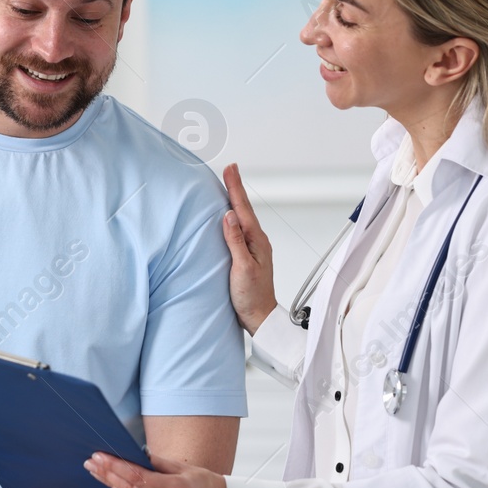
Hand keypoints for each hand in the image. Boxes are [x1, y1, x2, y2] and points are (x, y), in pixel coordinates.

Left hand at [84, 451, 227, 487]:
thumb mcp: (184, 467)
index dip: (115, 467)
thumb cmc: (202, 485)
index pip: (137, 478)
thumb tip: (130, 454)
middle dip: (107, 475)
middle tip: (92, 462)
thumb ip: (157, 462)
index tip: (99, 456)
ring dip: (112, 487)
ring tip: (99, 472)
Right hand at [222, 163, 277, 334]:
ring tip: (228, 187)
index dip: (235, 188)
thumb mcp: (242, 268)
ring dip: (234, 201)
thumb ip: (235, 241)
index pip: (243, 209)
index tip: (231, 169)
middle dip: (235, 188)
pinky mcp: (246, 255)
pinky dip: (233, 218)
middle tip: (230, 169)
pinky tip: (228, 217)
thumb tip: (229, 216)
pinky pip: (239, 230)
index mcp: (256, 241)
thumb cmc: (251, 297)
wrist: (259, 317)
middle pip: (244, 209)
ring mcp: (252, 248)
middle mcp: (257, 241)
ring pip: (242, 218)